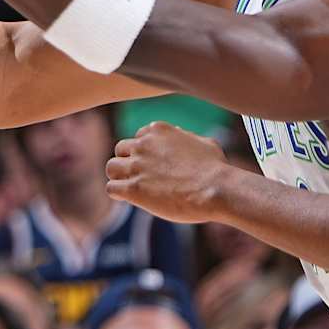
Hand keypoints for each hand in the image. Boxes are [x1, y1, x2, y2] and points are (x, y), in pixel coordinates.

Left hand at [106, 122, 227, 222]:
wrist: (216, 190)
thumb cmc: (216, 169)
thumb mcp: (204, 143)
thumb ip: (185, 136)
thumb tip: (178, 132)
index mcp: (157, 130)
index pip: (138, 137)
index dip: (143, 151)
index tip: (151, 163)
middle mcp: (143, 145)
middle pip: (120, 150)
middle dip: (128, 162)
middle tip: (140, 176)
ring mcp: (136, 166)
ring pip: (111, 167)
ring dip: (119, 176)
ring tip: (132, 187)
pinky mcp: (133, 188)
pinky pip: (111, 188)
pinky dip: (118, 193)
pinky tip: (129, 198)